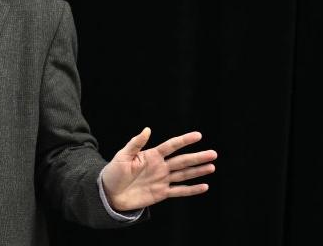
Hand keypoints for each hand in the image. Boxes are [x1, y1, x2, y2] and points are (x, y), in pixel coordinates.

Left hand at [101, 127, 216, 211]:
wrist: (110, 194)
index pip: (171, 146)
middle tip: (213, 153)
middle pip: (182, 161)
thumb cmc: (113, 172)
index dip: (184, 140)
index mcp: (151, 155)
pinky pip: (179, 191)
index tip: (198, 135)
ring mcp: (162, 180)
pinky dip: (192, 190)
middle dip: (197, 157)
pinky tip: (204, 186)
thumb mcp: (122, 156)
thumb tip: (148, 129)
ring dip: (198, 171)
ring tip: (212, 166)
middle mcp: (160, 166)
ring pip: (184, 174)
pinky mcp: (161, 193)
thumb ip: (135, 144)